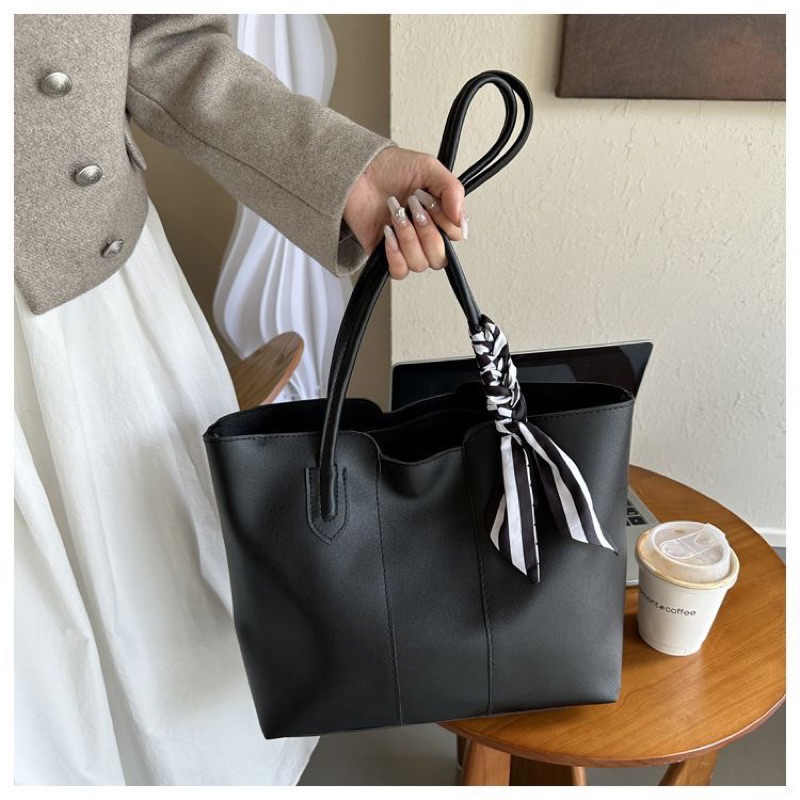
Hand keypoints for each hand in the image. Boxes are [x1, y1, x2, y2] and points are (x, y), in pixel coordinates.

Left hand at [342, 146, 467, 279]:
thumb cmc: (392, 169)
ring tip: (396, 215)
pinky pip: (399, 272)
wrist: (360, 172)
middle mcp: (425, 236)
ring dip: (408, 238)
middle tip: (413, 206)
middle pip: (439, 258)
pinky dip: (395, 255)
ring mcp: (406, 247)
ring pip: (419, 264)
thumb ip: (453, 191)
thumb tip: (461, 221)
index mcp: (440, 218)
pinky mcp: (386, 255)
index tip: (429, 200)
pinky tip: (388, 233)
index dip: (443, 222)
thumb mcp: (430, 168)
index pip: (454, 237)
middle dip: (426, 232)